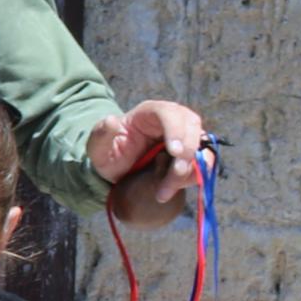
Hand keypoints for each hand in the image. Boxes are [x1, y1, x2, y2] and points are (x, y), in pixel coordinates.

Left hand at [92, 98, 211, 222]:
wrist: (118, 170)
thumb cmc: (108, 153)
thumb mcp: (97, 146)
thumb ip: (100, 134)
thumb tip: (111, 121)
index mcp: (150, 112)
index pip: (169, 113)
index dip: (176, 130)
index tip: (174, 152)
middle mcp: (172, 120)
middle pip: (192, 128)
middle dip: (187, 153)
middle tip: (175, 175)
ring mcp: (184, 136)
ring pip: (201, 146)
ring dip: (191, 169)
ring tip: (166, 188)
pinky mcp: (191, 154)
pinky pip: (203, 163)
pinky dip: (193, 177)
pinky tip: (172, 189)